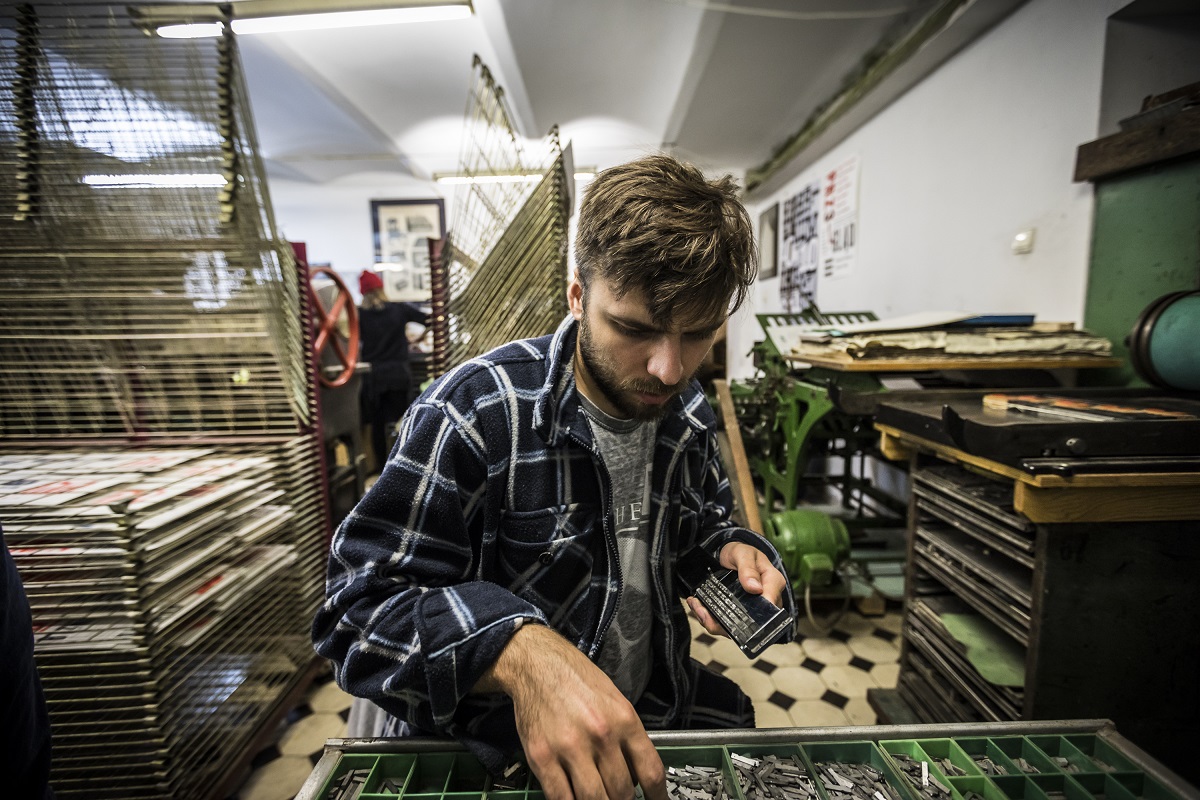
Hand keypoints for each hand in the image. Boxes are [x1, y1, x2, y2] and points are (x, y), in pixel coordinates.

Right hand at [475, 624, 666, 799]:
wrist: (537, 664)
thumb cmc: (577, 680)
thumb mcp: (615, 701)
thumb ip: (628, 737)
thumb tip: (637, 776)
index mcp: (624, 720)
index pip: (650, 772)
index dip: (657, 797)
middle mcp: (601, 735)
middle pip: (622, 792)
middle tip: (619, 799)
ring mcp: (570, 747)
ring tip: (598, 799)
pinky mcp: (542, 757)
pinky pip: (561, 798)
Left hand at [686, 542, 786, 637]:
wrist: (729, 555)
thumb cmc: (742, 553)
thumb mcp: (743, 554)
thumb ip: (748, 569)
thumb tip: (756, 589)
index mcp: (772, 584)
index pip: (770, 607)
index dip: (754, 618)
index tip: (731, 615)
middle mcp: (765, 601)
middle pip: (751, 623)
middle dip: (725, 623)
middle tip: (703, 611)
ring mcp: (751, 610)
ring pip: (735, 627)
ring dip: (713, 621)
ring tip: (696, 606)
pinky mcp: (738, 613)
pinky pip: (725, 623)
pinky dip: (710, 618)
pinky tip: (698, 606)